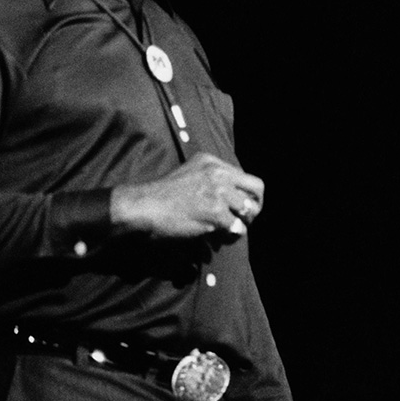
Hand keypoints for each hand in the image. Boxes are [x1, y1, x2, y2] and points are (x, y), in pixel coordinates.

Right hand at [110, 152, 263, 238]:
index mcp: (211, 162)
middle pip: (257, 188)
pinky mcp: (215, 212)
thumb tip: (233, 200)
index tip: (238, 207)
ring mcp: (218, 192)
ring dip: (241, 223)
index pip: (244, 176)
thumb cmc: (160, 196)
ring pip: (249, 210)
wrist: (141, 207)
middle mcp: (218, 173)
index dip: (245, 194)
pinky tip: (216, 238)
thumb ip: (211, 181)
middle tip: (246, 219)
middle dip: (255, 205)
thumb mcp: (188, 175)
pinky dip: (229, 235)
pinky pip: (236, 227)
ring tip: (228, 231)